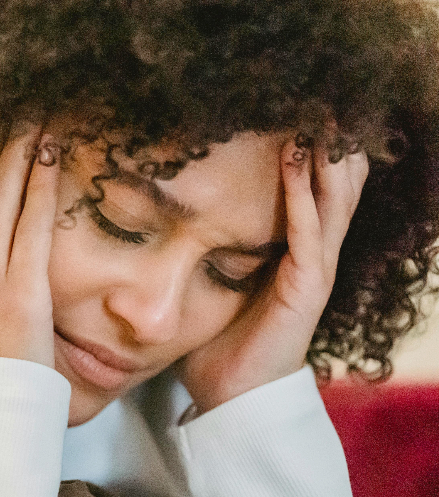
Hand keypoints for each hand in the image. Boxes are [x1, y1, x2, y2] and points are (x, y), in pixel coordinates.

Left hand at [178, 135, 368, 412]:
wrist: (231, 401)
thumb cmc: (218, 348)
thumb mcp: (213, 289)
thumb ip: (205, 257)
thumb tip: (163, 224)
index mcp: (290, 256)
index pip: (310, 191)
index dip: (309, 152)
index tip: (291, 108)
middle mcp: (310, 257)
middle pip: (333, 186)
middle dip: (327, 142)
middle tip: (314, 95)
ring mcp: (312, 271)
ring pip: (332, 199)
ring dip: (322, 155)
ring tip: (314, 111)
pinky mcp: (305, 287)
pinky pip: (308, 231)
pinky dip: (303, 193)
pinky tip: (297, 159)